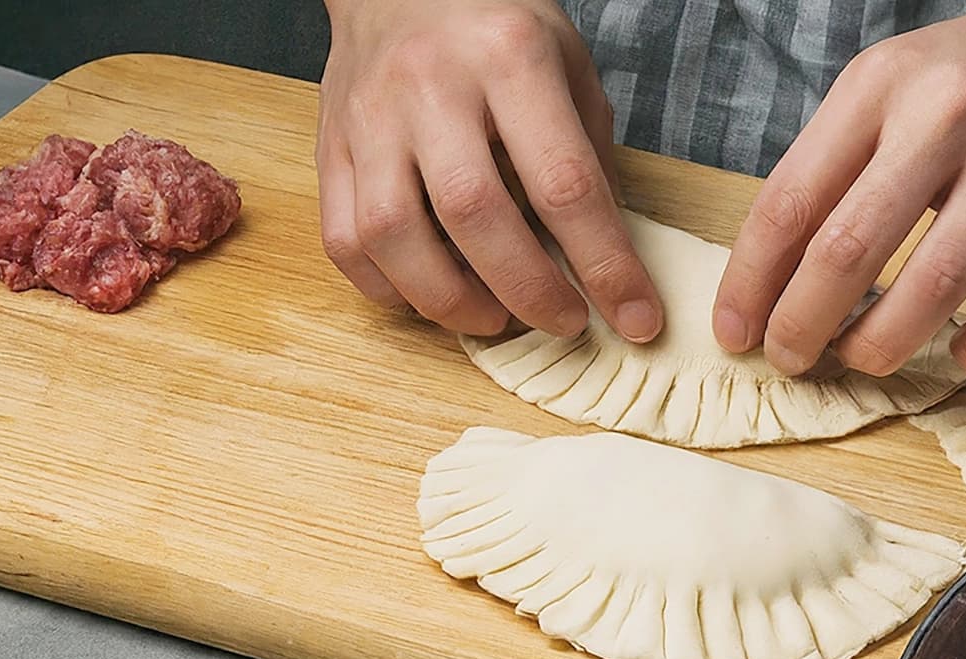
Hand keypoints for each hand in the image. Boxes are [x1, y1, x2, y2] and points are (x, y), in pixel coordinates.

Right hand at [316, 0, 663, 341]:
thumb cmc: (494, 27)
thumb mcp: (568, 65)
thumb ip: (587, 155)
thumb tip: (602, 257)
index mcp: (510, 57)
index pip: (564, 183)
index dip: (605, 265)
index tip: (635, 318)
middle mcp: (431, 86)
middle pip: (474, 214)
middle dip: (529, 291)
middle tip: (564, 322)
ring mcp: (369, 119)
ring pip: (394, 235)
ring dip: (450, 300)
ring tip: (493, 317)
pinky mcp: (330, 150)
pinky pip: (345, 241)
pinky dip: (389, 288)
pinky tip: (430, 293)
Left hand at [712, 0, 965, 375]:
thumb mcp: (889, 91)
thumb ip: (829, 170)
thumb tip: (766, 279)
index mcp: (882, 85)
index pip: (788, 202)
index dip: (750, 283)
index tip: (734, 333)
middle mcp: (953, 112)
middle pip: (848, 251)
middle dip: (802, 326)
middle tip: (790, 360)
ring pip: (935, 287)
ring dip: (882, 345)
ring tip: (862, 358)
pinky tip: (960, 353)